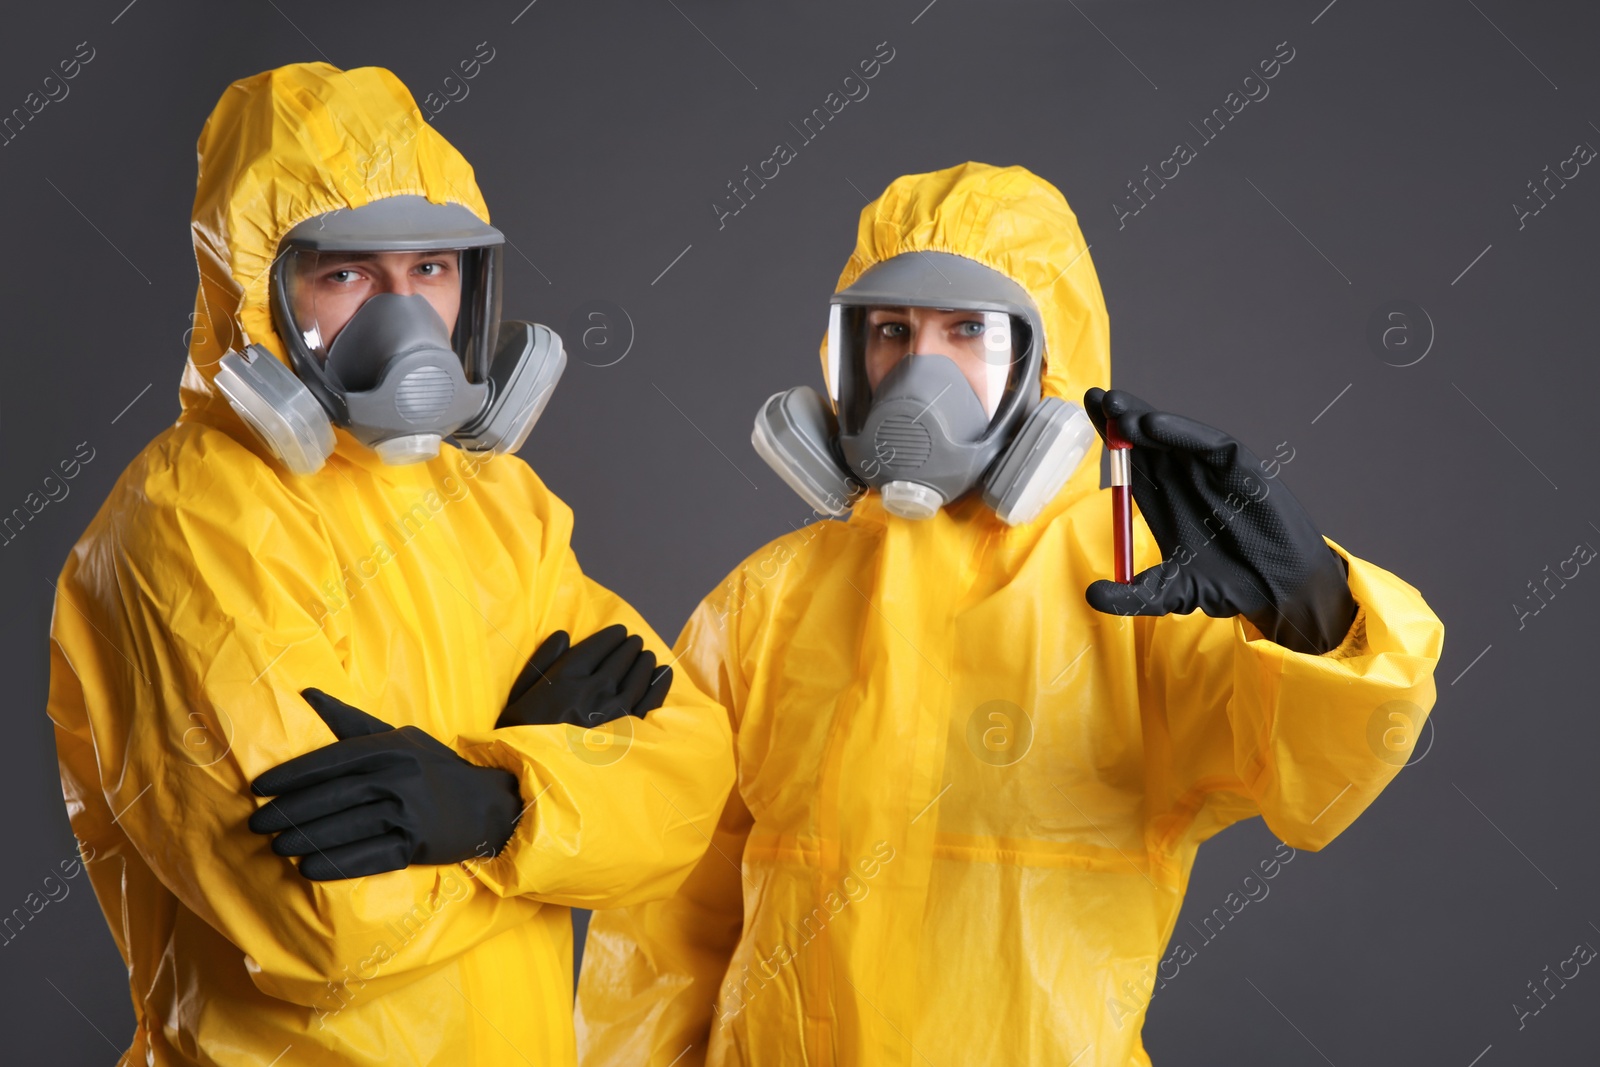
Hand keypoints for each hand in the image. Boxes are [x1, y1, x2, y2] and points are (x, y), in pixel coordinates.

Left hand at [249, 689, 522, 879]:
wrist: (489, 804)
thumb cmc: (434, 768)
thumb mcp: (400, 737)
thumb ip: (351, 721)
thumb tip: (307, 695)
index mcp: (390, 748)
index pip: (331, 759)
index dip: (292, 775)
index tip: (259, 788)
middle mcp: (399, 778)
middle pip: (334, 796)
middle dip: (291, 811)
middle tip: (258, 823)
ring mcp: (409, 813)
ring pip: (347, 827)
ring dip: (307, 839)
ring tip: (276, 846)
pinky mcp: (417, 844)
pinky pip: (370, 857)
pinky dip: (337, 864)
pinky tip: (308, 869)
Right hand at [498, 624, 672, 728]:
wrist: (531, 776)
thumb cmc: (520, 734)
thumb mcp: (520, 694)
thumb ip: (542, 661)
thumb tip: (563, 634)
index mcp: (566, 678)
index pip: (596, 647)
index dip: (610, 637)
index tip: (619, 631)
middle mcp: (592, 691)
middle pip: (620, 660)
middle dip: (629, 647)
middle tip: (634, 641)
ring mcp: (613, 713)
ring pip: (637, 678)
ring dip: (643, 663)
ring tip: (646, 655)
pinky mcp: (626, 733)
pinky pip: (649, 702)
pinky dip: (658, 685)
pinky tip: (663, 673)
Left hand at [1081, 388, 1356, 654]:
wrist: (1281, 591)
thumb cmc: (1229, 584)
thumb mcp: (1171, 593)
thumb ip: (1133, 595)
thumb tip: (1091, 596)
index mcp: (1163, 499)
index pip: (1129, 460)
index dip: (1109, 436)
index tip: (1085, 412)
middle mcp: (1184, 479)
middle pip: (1146, 440)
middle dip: (1120, 417)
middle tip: (1095, 397)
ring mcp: (1212, 472)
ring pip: (1173, 436)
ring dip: (1145, 419)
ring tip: (1118, 408)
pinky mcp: (1240, 471)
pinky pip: (1209, 444)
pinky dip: (1182, 432)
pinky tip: (1154, 424)